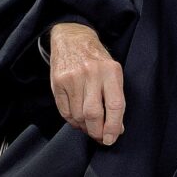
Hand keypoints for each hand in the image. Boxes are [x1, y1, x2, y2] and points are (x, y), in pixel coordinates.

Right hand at [49, 22, 124, 145]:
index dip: (114, 126)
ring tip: (90, 125)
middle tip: (101, 137)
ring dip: (85, 127)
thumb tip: (117, 128)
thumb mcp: (112, 70)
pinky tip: (78, 119)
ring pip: (78, 116)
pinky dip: (73, 121)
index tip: (112, 138)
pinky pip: (65, 112)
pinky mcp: (58, 83)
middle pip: (94, 114)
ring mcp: (73, 78)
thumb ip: (115, 97)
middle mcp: (92, 73)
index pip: (115, 104)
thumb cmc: (96, 58)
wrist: (72, 38)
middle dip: (97, 131)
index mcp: (111, 70)